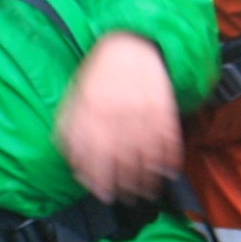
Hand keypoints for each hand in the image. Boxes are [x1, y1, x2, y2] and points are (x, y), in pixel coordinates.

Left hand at [54, 30, 182, 202]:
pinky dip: (170, 156)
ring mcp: (142, 109)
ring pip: (146, 152)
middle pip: (122, 159)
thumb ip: (71, 133)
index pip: (94, 155)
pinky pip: (168, 137)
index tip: (104, 195)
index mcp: (91, 112)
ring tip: (148, 191)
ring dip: (148, 177)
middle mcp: (116, 113)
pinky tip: (168, 170)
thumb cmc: (99, 75)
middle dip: (125, 184)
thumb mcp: (75, 100)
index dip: (99, 180)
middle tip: (128, 198)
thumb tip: (76, 166)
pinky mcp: (164, 105)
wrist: (130, 43)